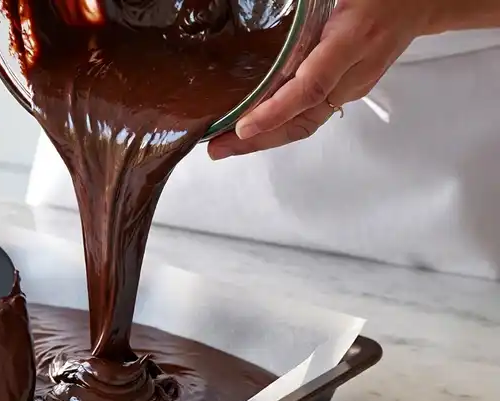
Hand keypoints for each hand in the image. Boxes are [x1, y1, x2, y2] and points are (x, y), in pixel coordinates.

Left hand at [208, 0, 434, 159]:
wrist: (421, 1)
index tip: (243, 127)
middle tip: (217, 147)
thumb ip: (304, 7)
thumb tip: (265, 6)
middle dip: (258, 140)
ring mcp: (352, 85)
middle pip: (304, 118)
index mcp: (352, 40)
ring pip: (306, 122)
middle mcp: (354, 71)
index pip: (310, 87)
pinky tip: (254, 128)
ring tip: (225, 145)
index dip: (274, 111)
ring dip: (265, 138)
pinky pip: (311, 114)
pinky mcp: (348, 90)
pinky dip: (280, 125)